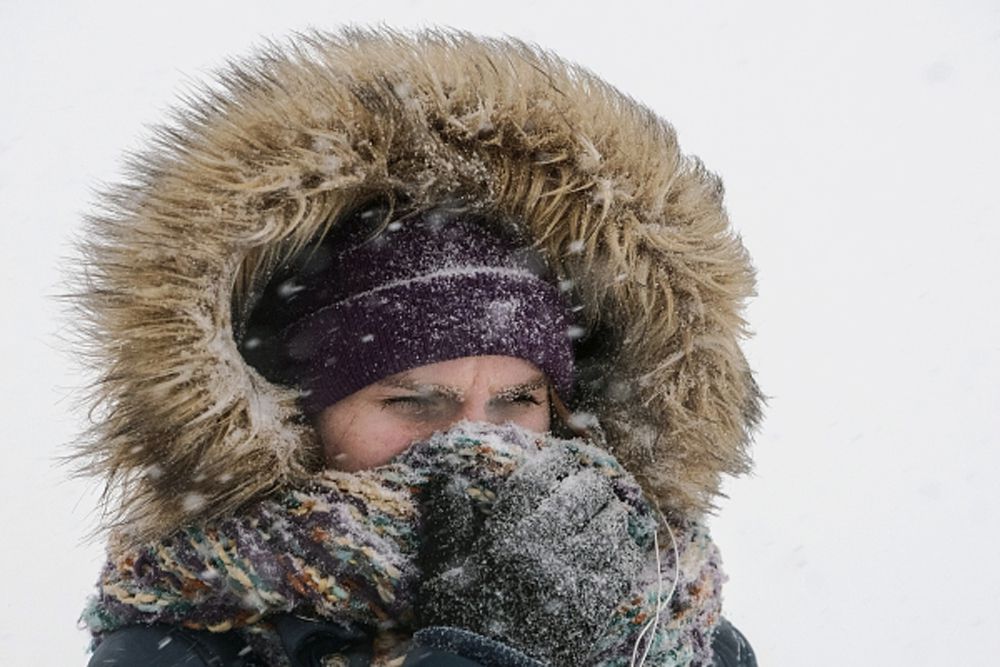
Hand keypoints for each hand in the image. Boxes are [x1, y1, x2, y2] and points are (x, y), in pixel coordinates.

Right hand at [417, 443, 655, 665]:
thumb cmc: (459, 623)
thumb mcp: (443, 572)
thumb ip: (450, 523)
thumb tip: (448, 477)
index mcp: (505, 539)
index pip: (538, 480)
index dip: (554, 460)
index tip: (560, 457)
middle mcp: (544, 551)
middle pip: (583, 493)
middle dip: (587, 482)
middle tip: (583, 484)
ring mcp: (574, 578)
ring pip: (610, 524)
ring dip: (609, 512)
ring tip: (602, 512)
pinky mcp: (596, 606)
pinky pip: (624, 563)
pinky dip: (623, 548)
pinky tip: (613, 547)